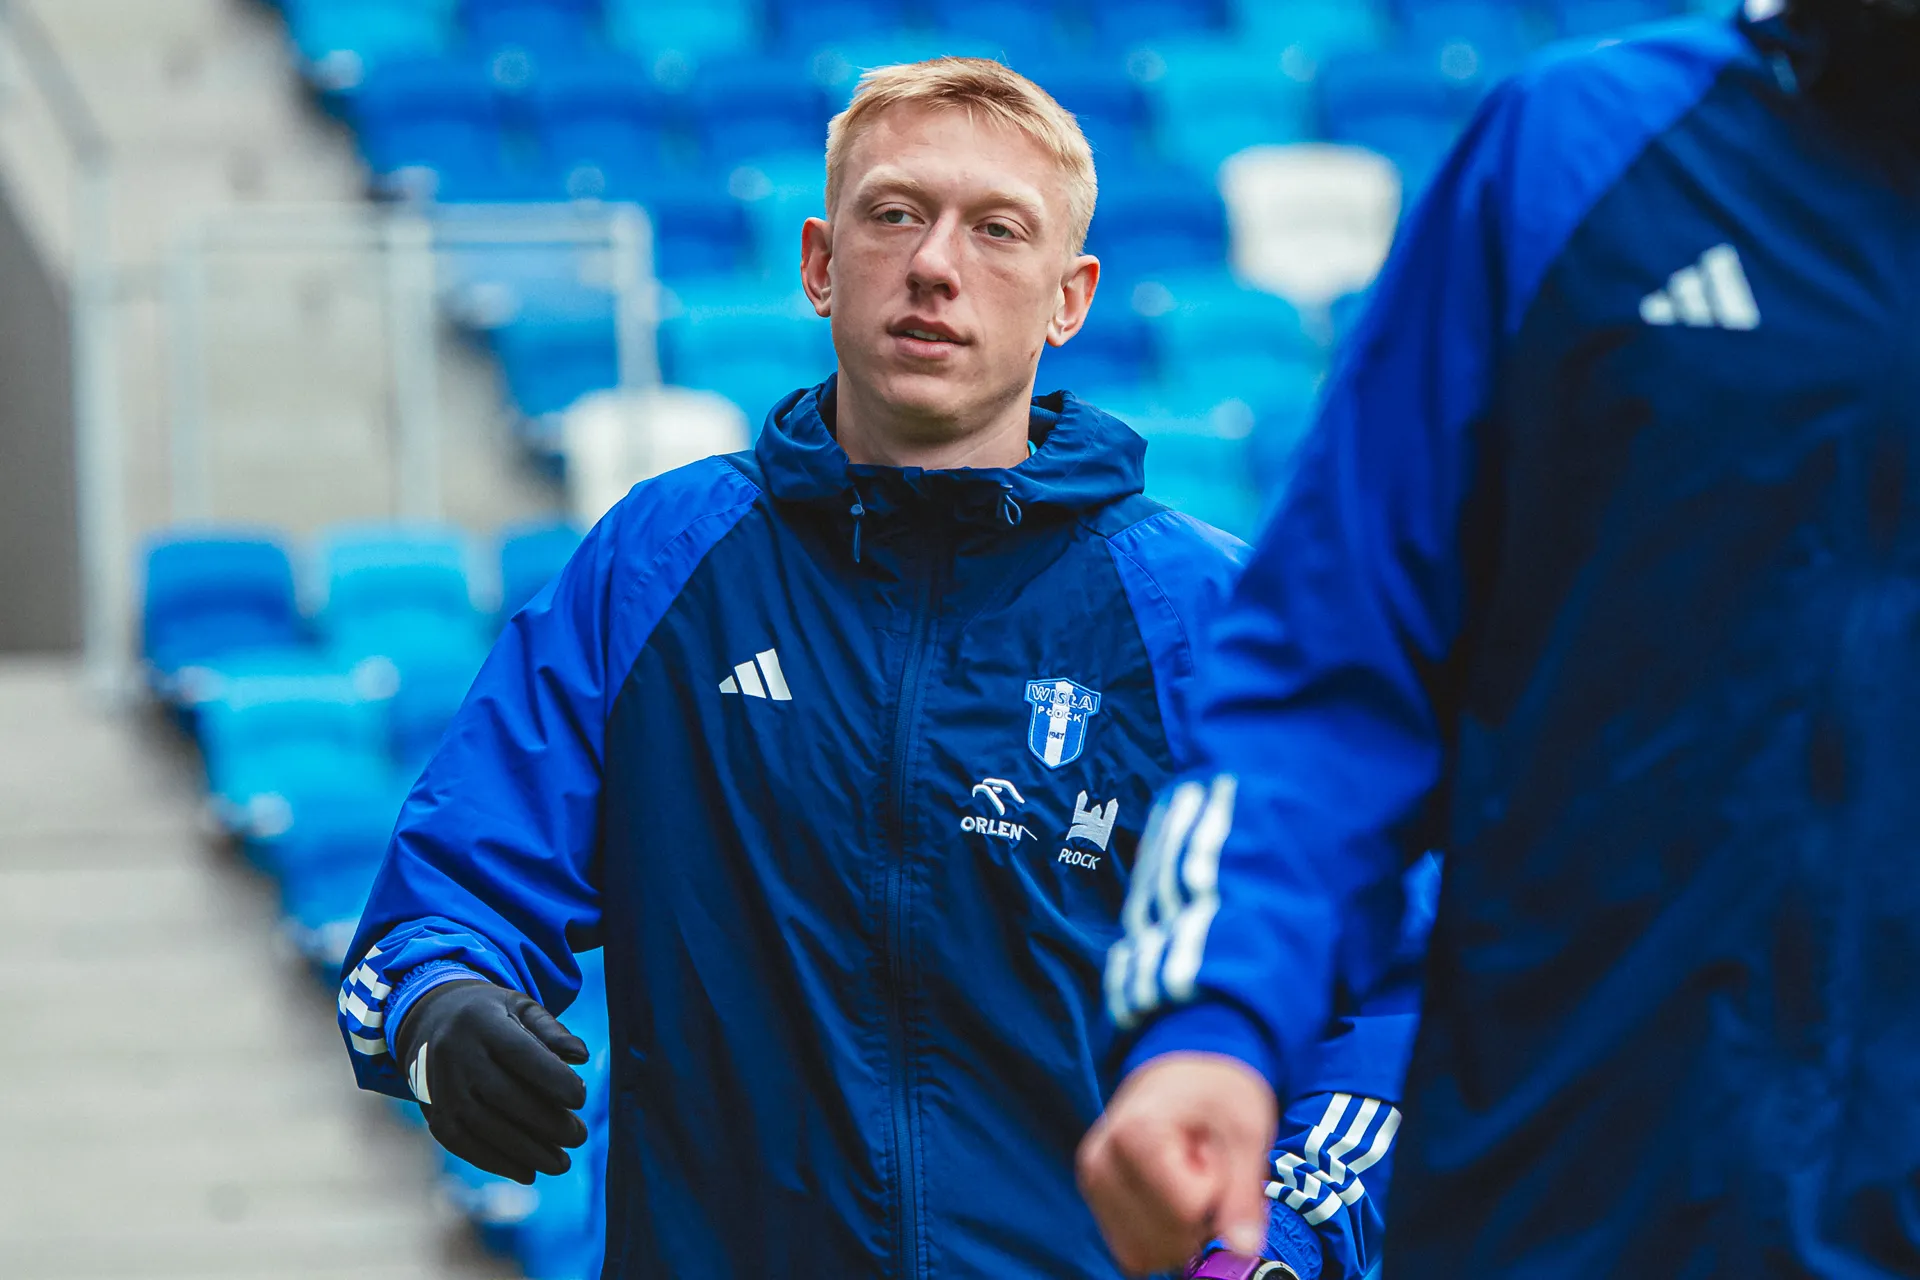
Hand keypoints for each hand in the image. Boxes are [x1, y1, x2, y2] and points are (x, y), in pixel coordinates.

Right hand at [394, 979, 590, 1184]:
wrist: (430, 1021)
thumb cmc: (491, 1016)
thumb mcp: (521, 1007)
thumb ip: (553, 1030)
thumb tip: (582, 1056)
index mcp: (483, 1024)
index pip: (522, 1056)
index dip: (553, 1079)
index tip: (581, 1097)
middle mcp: (457, 1057)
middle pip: (506, 1097)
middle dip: (547, 1123)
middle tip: (579, 1136)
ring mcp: (443, 1090)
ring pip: (487, 1127)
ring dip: (527, 1151)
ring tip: (561, 1163)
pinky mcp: (435, 1116)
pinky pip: (465, 1145)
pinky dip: (498, 1163)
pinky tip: (529, 1172)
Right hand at [1076, 1052, 1277, 1276]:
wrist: (1178, 1076)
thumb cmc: (1213, 1093)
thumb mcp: (1246, 1130)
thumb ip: (1244, 1194)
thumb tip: (1243, 1250)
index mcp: (1134, 1135)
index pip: (1187, 1211)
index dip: (1216, 1192)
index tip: (1212, 1155)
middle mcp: (1100, 1164)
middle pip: (1165, 1239)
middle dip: (1198, 1219)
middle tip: (1201, 1170)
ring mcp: (1091, 1186)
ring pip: (1143, 1255)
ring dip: (1179, 1233)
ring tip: (1184, 1182)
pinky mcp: (1095, 1203)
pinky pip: (1132, 1252)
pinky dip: (1160, 1238)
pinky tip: (1168, 1198)